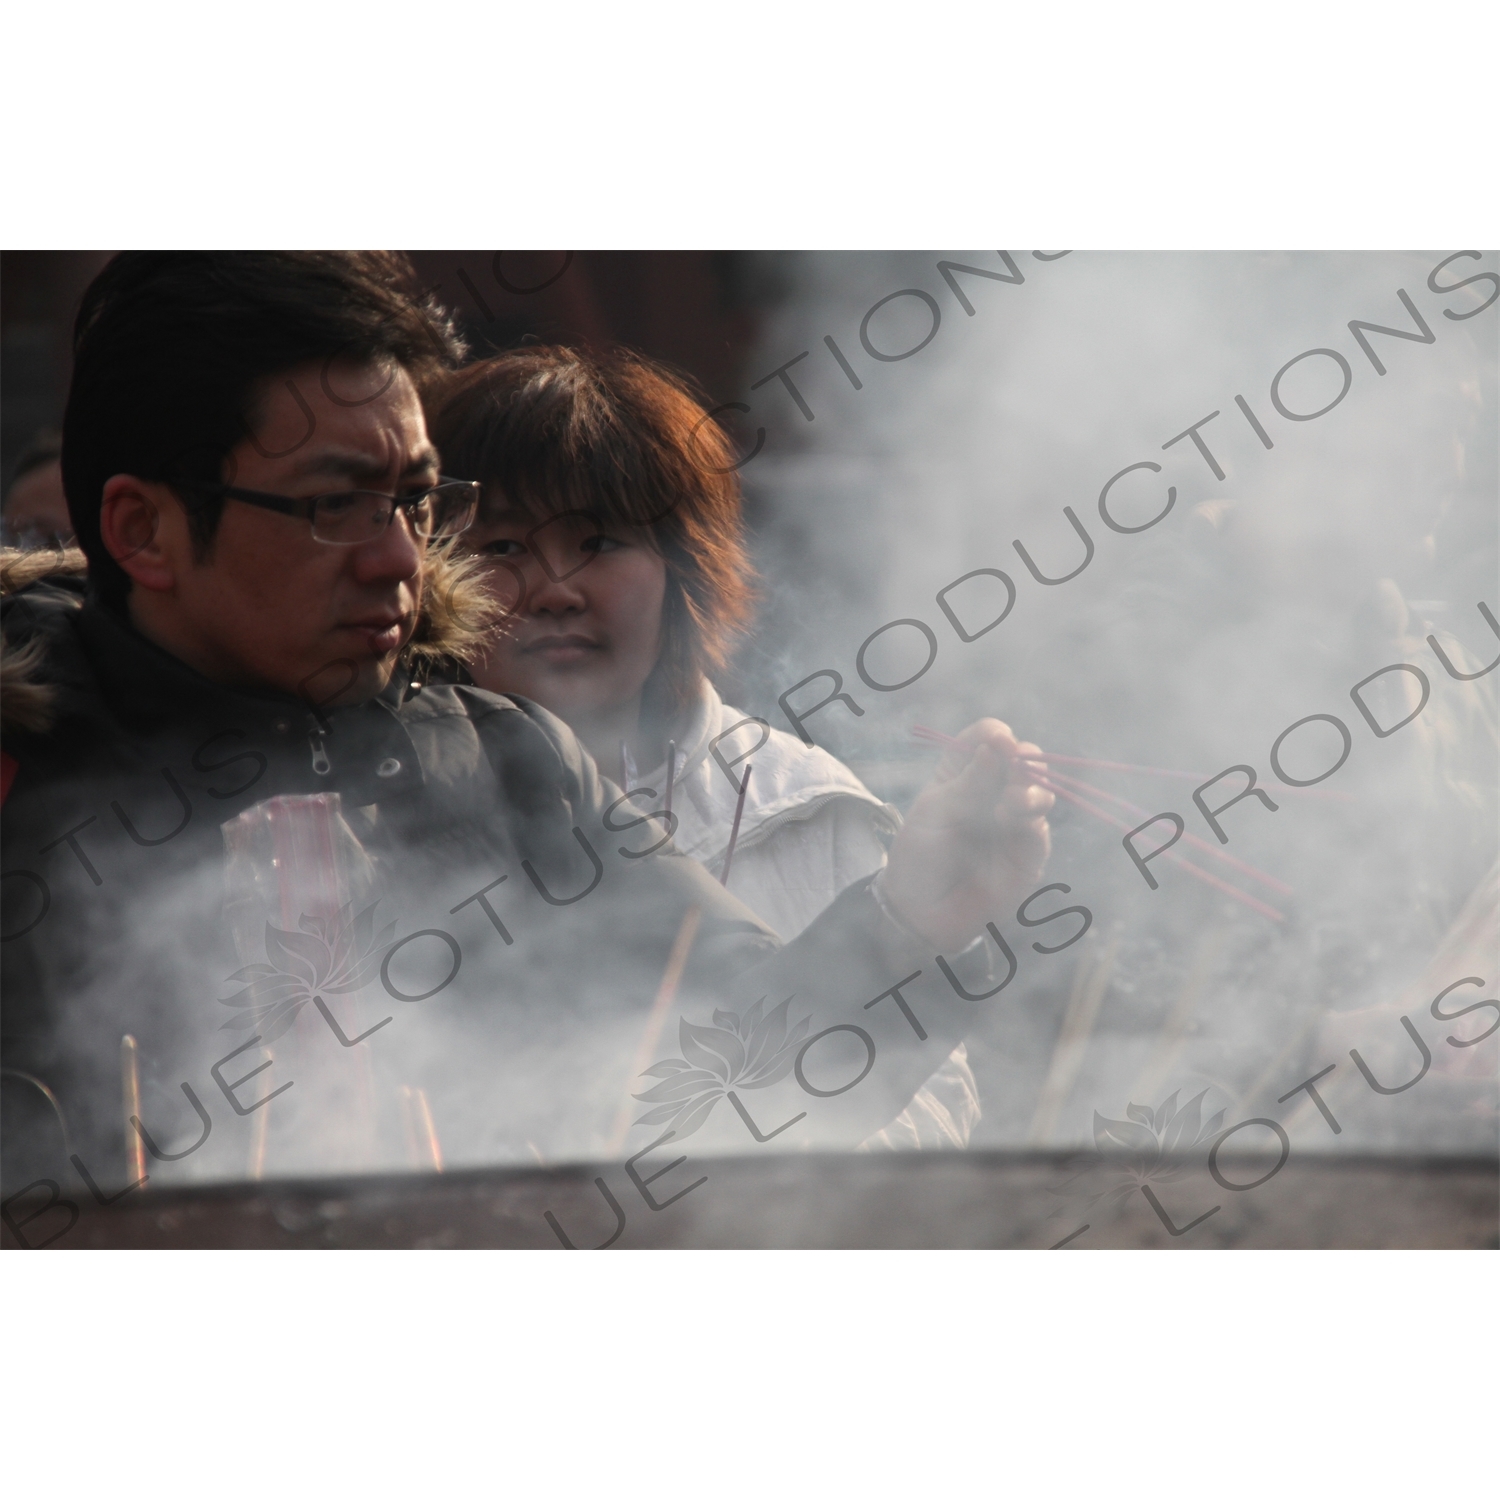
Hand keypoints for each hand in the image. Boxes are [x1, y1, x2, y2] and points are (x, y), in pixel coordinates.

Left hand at [880, 719, 1053, 950]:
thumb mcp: (934, 814)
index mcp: (963, 773)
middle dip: (1024, 757)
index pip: (986, 739)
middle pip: (1023, 759)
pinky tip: (1009, 818)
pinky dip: (1031, 819)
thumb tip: (997, 745)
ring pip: (1040, 791)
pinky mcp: (1027, 854)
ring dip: (1031, 788)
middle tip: (1015, 761)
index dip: (994, 735)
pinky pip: (1040, 830)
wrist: (921, 914)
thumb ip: (968, 783)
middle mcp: (993, 792)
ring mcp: (1013, 822)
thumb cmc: (919, 856)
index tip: (997, 739)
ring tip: (1011, 800)